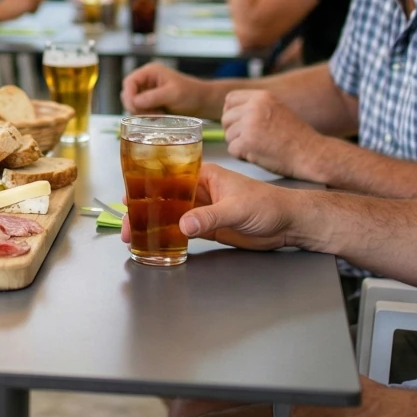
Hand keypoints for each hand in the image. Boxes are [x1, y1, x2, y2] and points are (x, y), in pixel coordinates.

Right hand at [121, 62, 212, 116]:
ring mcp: (147, 92)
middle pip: (128, 94)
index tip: (136, 107)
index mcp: (150, 72)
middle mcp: (146, 81)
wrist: (203, 102)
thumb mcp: (172, 94)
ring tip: (159, 114)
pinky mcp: (150, 103)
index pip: (129, 82)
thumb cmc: (191, 94)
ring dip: (142, 112)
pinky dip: (146, 115)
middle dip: (136, 106)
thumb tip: (134, 102)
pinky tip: (159, 116)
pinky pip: (140, 110)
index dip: (129, 95)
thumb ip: (152, 97)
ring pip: (133, 104)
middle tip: (151, 113)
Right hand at [121, 162, 301, 250]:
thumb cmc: (269, 204)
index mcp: (204, 175)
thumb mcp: (237, 208)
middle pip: (164, 197)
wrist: (290, 223)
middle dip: (143, 209)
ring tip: (133, 235)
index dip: (146, 186)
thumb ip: (209, 217)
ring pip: (170, 214)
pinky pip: (182, 230)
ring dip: (152, 223)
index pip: (168, 176)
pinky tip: (154, 241)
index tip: (129, 197)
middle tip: (126, 224)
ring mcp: (202, 209)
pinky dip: (167, 235)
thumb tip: (183, 225)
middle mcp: (199, 190)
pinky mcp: (208, 226)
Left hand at [221, 90, 324, 180]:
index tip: (237, 123)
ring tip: (259, 148)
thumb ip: (256, 107)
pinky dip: (242, 156)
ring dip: (239, 145)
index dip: (230, 112)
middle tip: (249, 141)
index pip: (230, 99)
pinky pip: (232, 150)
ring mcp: (250, 124)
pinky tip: (259, 155)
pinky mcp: (247, 142)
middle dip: (233, 131)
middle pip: (226, 118)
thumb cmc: (296, 136)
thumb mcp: (277, 109)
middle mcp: (254, 107)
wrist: (312, 154)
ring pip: (228, 135)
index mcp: (262, 96)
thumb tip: (229, 111)